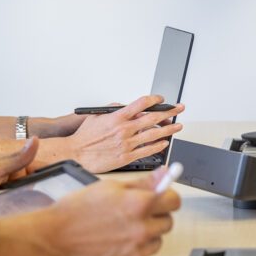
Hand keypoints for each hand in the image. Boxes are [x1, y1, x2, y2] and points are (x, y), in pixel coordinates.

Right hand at [0, 175, 180, 255]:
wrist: (51, 240)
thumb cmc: (74, 212)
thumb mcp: (109, 188)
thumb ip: (142, 183)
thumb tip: (164, 175)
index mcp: (138, 204)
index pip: (174, 201)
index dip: (166, 197)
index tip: (161, 198)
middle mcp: (141, 229)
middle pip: (167, 222)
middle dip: (155, 216)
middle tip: (132, 215)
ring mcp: (136, 252)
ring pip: (156, 241)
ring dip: (145, 235)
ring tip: (119, 231)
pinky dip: (132, 252)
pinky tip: (113, 245)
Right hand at [45, 95, 185, 172]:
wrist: (76, 153)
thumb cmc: (85, 137)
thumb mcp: (97, 116)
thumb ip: (113, 110)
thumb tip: (125, 106)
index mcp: (117, 117)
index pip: (141, 104)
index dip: (154, 100)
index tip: (162, 99)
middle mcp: (124, 129)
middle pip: (152, 118)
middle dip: (169, 112)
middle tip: (179, 109)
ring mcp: (127, 144)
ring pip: (153, 135)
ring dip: (168, 129)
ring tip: (178, 126)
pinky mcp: (126, 157)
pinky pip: (147, 151)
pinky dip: (158, 146)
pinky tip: (164, 143)